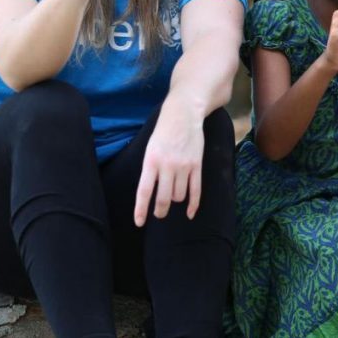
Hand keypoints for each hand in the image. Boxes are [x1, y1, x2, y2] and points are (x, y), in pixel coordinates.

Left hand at [133, 107, 204, 226]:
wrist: (183, 114)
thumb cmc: (164, 131)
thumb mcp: (150, 148)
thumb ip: (150, 169)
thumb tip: (150, 193)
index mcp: (151, 161)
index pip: (144, 191)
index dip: (141, 209)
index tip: (140, 222)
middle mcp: (167, 165)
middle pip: (163, 198)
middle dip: (160, 211)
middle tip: (159, 214)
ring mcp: (183, 166)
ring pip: (179, 196)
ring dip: (175, 200)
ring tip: (172, 195)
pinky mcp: (197, 165)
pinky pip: (195, 191)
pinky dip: (193, 205)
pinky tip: (190, 213)